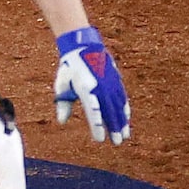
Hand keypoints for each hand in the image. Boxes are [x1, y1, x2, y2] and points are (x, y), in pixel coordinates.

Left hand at [53, 26, 130, 144]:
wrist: (83, 46)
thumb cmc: (70, 68)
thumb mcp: (62, 84)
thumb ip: (63, 103)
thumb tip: (61, 121)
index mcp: (86, 89)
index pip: (93, 112)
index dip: (97, 126)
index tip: (99, 139)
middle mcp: (101, 87)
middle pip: (110, 111)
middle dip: (114, 127)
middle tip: (117, 142)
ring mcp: (110, 83)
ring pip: (119, 106)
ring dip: (122, 121)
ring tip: (125, 135)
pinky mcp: (116, 80)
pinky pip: (122, 97)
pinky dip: (125, 109)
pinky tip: (126, 118)